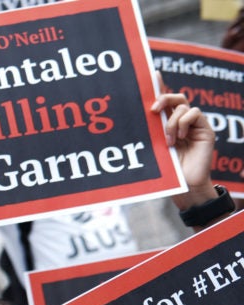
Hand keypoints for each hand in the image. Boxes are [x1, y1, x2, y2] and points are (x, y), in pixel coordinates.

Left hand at [151, 92, 216, 209]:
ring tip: (169, 140)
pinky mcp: (205, 129)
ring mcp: (194, 124)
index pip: (164, 100)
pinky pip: (194, 113)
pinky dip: (184, 123)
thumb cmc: (167, 168)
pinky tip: (180, 137)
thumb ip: (152, 127)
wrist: (184, 185)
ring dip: (172, 122)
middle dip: (163, 98)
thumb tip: (143, 110)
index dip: (159, 85)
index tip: (151, 74)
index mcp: (168, 123)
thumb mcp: (154, 144)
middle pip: (175, 97)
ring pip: (182, 106)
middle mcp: (182, 121)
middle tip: (153, 110)